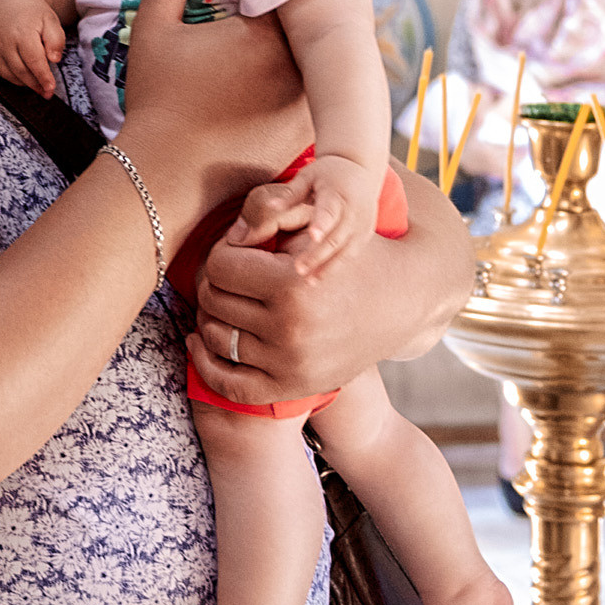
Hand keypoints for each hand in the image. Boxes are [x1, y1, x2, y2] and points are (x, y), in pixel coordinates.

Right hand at [0, 0, 66, 99]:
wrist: (9, 0)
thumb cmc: (32, 12)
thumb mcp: (51, 20)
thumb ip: (56, 40)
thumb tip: (54, 59)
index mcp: (22, 32)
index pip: (34, 61)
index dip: (43, 77)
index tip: (51, 89)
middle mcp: (4, 42)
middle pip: (21, 71)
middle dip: (36, 84)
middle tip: (47, 92)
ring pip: (10, 75)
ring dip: (25, 83)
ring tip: (38, 85)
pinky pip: (0, 73)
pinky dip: (13, 78)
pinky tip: (24, 76)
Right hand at [117, 0, 306, 222]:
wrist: (167, 176)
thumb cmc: (158, 99)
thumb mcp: (154, 30)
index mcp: (266, 34)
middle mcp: (299, 66)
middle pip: (305, 24)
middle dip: (289, 12)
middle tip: (266, 1)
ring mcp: (307, 103)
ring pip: (312, 60)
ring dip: (298, 48)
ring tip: (273, 40)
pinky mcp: (306, 133)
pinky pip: (312, 95)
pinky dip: (297, 83)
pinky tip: (272, 81)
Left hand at [192, 169, 468, 404]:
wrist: (403, 300)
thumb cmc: (354, 254)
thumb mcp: (318, 225)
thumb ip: (269, 217)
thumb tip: (227, 235)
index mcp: (294, 284)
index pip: (219, 265)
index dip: (223, 252)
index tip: (240, 250)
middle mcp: (291, 328)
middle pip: (213, 300)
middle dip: (215, 282)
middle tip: (233, 276)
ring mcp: (291, 364)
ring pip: (215, 338)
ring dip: (211, 317)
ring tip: (225, 302)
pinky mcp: (294, 388)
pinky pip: (229, 385)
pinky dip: (206, 364)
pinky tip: (201, 340)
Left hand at [225, 154, 379, 280]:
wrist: (361, 170)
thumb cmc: (327, 173)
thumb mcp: (308, 177)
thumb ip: (290, 194)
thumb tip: (270, 206)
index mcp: (338, 193)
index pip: (330, 210)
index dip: (322, 223)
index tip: (312, 235)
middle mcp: (354, 212)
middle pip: (336, 237)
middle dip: (318, 254)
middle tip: (298, 269)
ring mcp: (362, 226)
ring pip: (345, 251)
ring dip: (327, 267)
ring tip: (307, 281)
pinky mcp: (363, 237)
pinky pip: (349, 256)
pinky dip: (334, 268)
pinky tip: (317, 279)